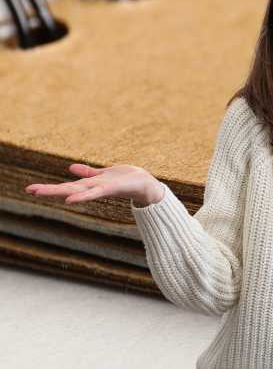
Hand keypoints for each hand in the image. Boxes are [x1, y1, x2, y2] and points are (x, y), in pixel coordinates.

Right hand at [25, 163, 165, 207]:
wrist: (146, 184)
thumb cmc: (126, 179)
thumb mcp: (104, 174)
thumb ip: (88, 172)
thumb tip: (70, 169)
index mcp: (90, 184)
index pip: (66, 185)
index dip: (49, 187)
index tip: (30, 189)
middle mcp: (92, 188)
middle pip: (67, 188)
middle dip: (48, 190)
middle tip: (29, 190)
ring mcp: (101, 189)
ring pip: (77, 190)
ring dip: (60, 192)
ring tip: (42, 193)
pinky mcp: (111, 188)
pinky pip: (95, 192)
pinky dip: (82, 196)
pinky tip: (70, 200)